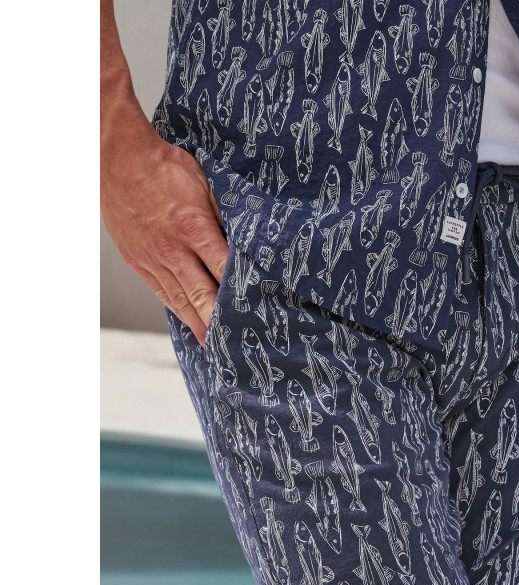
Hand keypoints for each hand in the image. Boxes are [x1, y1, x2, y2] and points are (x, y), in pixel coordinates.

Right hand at [101, 122, 228, 346]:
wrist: (118, 160)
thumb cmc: (167, 168)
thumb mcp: (205, 183)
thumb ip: (224, 216)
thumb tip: (247, 240)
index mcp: (193, 227)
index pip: (223, 268)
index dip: (239, 292)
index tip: (255, 311)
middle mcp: (172, 249)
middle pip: (202, 293)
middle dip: (219, 320)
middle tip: (236, 343)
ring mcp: (152, 258)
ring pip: (181, 299)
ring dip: (199, 323)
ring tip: (215, 345)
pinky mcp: (138, 261)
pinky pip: (162, 292)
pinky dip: (178, 311)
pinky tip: (191, 323)